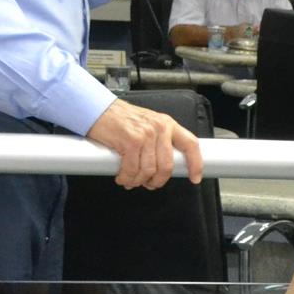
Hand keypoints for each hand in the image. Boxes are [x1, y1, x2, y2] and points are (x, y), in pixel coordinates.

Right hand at [86, 98, 202, 188]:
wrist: (98, 109)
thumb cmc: (121, 119)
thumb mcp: (148, 124)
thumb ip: (160, 140)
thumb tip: (165, 166)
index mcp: (168, 124)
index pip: (191, 144)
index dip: (196, 164)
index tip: (195, 178)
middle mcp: (160, 128)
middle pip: (167, 166)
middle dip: (158, 181)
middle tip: (149, 184)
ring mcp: (146, 135)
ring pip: (149, 170)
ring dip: (139, 181)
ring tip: (131, 180)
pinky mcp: (131, 141)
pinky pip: (132, 169)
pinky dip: (126, 178)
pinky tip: (122, 177)